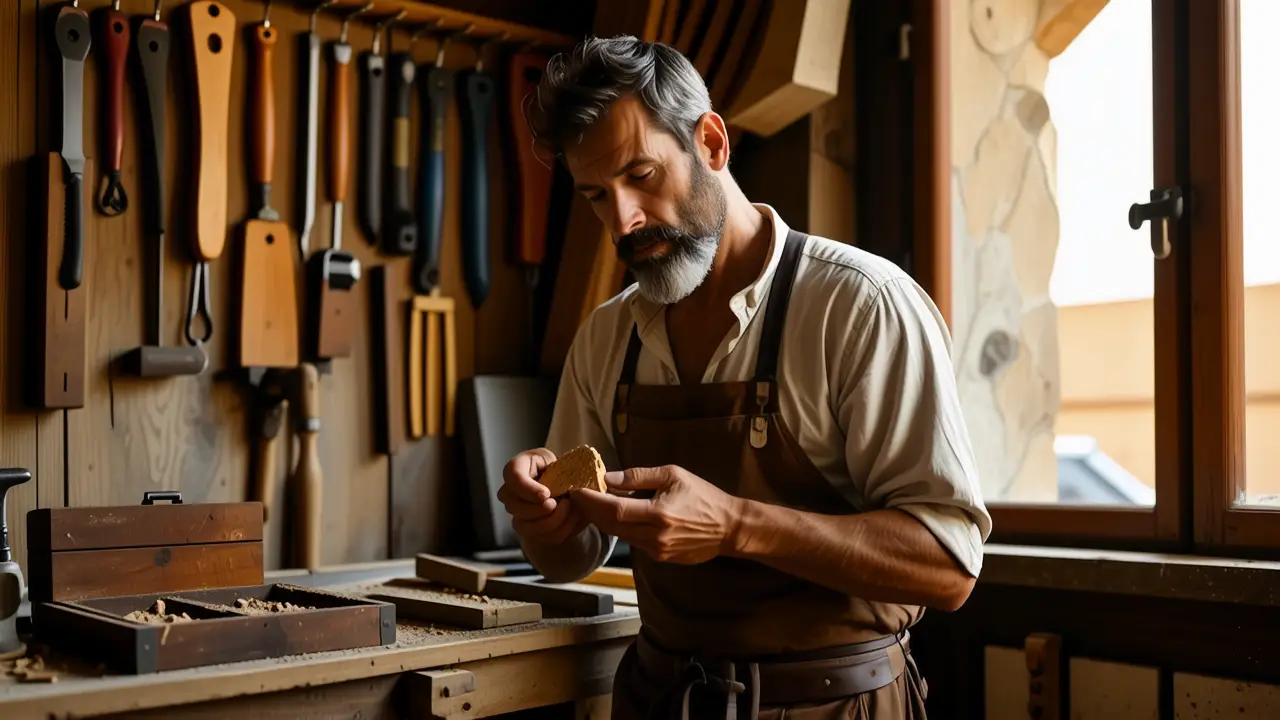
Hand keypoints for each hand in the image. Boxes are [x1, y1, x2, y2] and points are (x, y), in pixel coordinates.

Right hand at [497, 449, 589, 545]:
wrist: (564, 484)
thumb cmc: (558, 468)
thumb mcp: (556, 460)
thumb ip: (556, 469)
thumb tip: (560, 488)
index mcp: (514, 470)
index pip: (515, 480)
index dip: (529, 490)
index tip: (546, 494)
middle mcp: (509, 494)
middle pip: (516, 507)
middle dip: (541, 509)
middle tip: (563, 502)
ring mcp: (516, 515)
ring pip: (526, 527)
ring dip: (553, 521)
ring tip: (570, 508)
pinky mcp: (529, 531)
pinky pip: (541, 538)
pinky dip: (561, 530)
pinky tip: (573, 518)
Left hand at [571, 465, 744, 564]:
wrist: (728, 527)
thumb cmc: (703, 496)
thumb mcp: (673, 475)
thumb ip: (638, 477)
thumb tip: (608, 478)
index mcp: (659, 514)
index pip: (614, 509)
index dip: (591, 500)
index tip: (576, 489)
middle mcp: (655, 536)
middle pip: (611, 525)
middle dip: (591, 510)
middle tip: (577, 495)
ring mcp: (657, 550)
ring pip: (620, 536)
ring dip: (603, 520)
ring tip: (592, 503)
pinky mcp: (660, 558)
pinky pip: (633, 542)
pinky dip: (621, 528)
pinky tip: (616, 516)